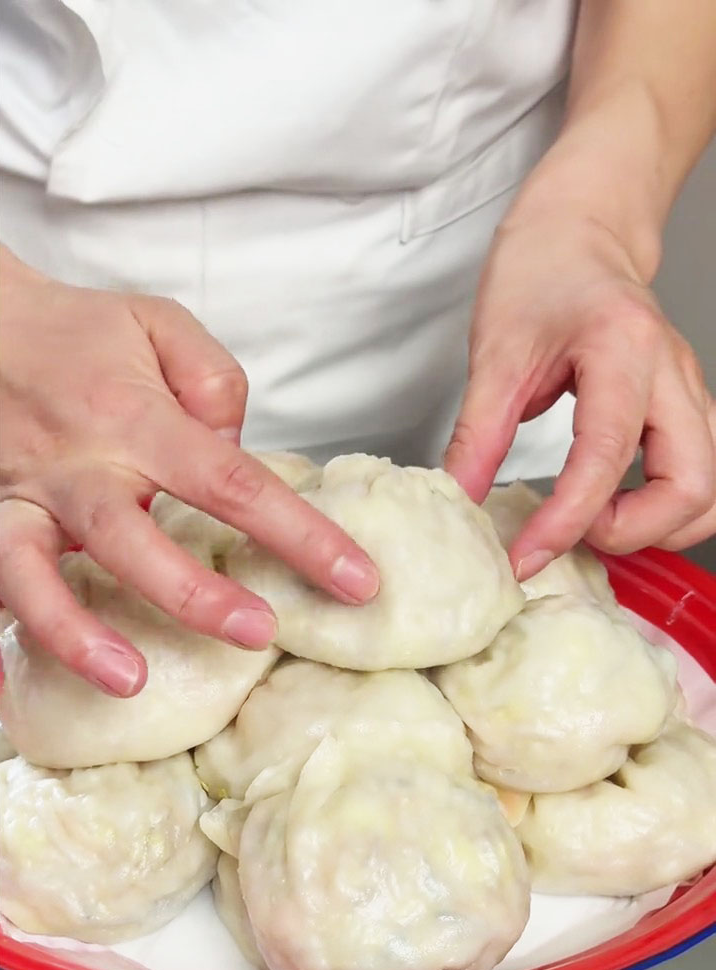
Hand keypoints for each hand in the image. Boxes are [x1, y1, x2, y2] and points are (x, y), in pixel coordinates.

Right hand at [0, 247, 377, 695]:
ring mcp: (25, 499)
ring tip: (129, 679)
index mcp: (135, 421)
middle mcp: (79, 467)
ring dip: (77, 631)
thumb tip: (235, 450)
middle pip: (134, 539)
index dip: (301, 537)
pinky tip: (3, 682)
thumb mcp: (159, 324)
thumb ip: (213, 380)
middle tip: (257, 634)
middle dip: (197, 596)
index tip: (357, 582)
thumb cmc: (79, 332)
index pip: (233, 484)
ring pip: (34, 571)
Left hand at [445, 212, 715, 578]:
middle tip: (571, 533)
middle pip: (691, 487)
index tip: (525, 555)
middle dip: (632, 532)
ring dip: (659, 527)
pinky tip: (616, 507)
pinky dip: (666, 510)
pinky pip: (700, 476)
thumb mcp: (495, 353)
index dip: (565, 521)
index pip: (605, 458)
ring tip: (595, 522)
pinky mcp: (688, 409)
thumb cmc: (542, 271)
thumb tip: (462, 501)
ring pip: (711, 490)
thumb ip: (478, 435)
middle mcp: (672, 374)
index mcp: (623, 349)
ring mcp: (689, 392)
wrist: (580, 230)